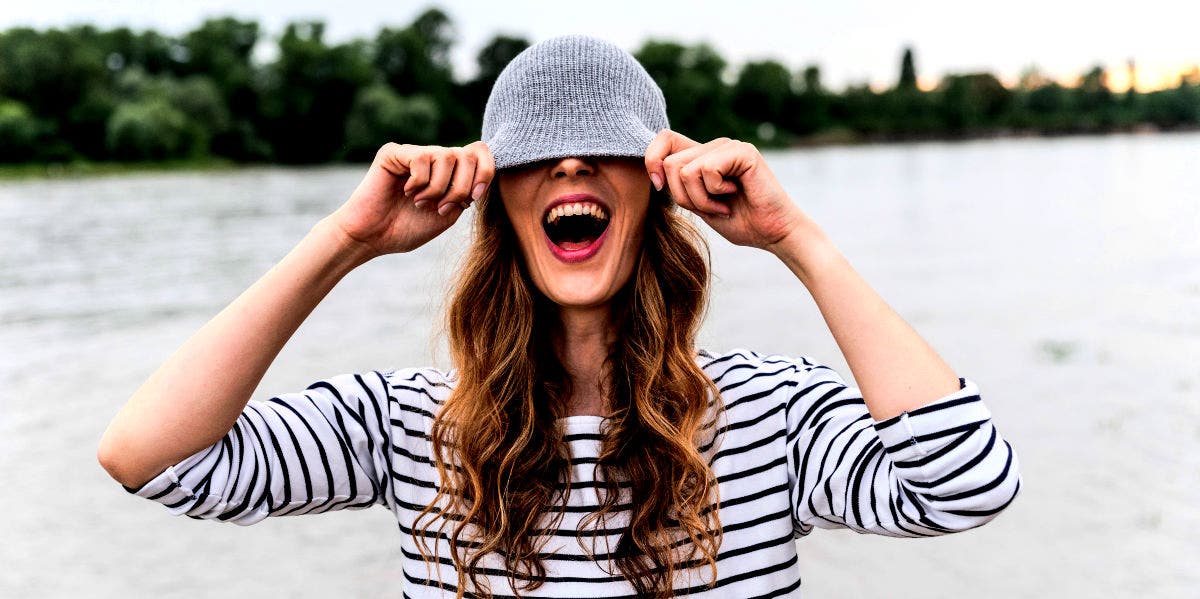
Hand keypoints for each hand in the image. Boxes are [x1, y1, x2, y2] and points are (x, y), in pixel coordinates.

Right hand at [329, 142, 493, 256]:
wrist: (373, 238)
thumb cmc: (407, 228)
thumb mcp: (448, 214)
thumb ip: (467, 192)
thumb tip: (481, 174)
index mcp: (449, 171)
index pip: (479, 153)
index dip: (485, 173)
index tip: (473, 199)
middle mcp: (433, 157)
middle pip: (468, 154)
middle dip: (461, 186)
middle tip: (442, 208)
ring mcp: (414, 153)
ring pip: (447, 156)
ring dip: (439, 188)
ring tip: (421, 203)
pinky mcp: (393, 152)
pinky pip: (421, 159)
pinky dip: (419, 182)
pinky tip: (405, 193)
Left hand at [644, 130, 809, 251]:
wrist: (772, 233)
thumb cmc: (739, 221)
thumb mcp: (698, 204)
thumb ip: (679, 186)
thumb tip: (655, 172)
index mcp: (702, 156)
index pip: (663, 139)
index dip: (652, 160)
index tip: (660, 186)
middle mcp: (714, 146)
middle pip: (670, 162)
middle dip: (682, 196)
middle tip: (709, 208)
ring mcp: (729, 146)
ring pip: (685, 169)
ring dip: (700, 198)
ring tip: (723, 204)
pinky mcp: (743, 151)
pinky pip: (707, 169)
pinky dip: (715, 192)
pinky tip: (735, 195)